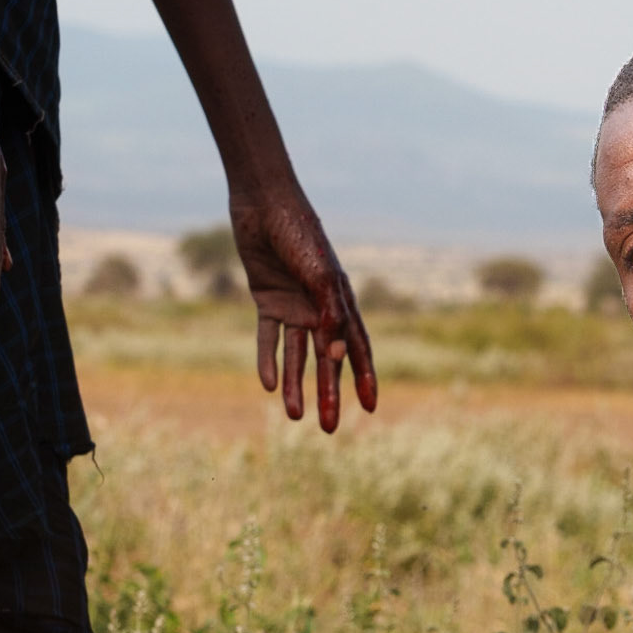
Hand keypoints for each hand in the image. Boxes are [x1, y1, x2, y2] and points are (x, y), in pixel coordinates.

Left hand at [230, 188, 377, 432]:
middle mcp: (320, 309)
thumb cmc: (300, 235)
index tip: (370, 408)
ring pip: (297, 355)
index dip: (364, 378)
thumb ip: (330, 316)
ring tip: (294, 415)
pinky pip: (268, 337)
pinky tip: (268, 384)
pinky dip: (268, 360)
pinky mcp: (268, 300)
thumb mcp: (320, 277)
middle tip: (329, 429)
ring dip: (297, 384)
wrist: (263, 204)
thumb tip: (335, 358)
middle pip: (327, 361)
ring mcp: (294, 306)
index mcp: (341, 303)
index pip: (358, 348)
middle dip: (329, 394)